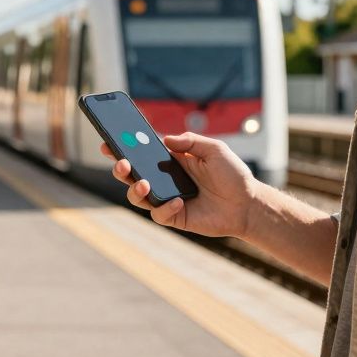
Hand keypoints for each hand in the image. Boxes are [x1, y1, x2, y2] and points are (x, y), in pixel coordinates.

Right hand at [100, 132, 258, 238]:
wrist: (248, 204)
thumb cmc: (233, 175)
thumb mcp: (214, 149)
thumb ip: (190, 141)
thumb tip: (166, 139)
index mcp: (172, 161)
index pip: (142, 153)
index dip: (124, 148)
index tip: (108, 141)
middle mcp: (165, 180)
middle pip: (133, 175)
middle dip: (120, 168)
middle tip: (121, 162)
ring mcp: (168, 199)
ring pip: (138, 196)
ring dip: (135, 189)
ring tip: (143, 182)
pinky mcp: (174, 217)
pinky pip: (158, 214)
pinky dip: (164, 207)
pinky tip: (178, 202)